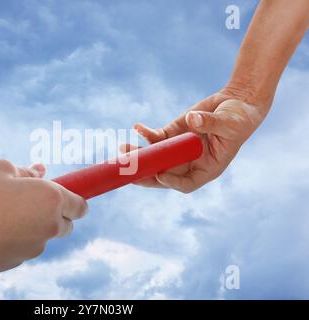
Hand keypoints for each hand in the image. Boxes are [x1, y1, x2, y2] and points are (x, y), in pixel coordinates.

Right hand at [0, 160, 87, 276]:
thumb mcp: (1, 169)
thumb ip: (26, 171)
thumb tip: (40, 170)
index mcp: (51, 199)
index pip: (81, 206)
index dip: (75, 199)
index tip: (64, 195)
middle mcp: (49, 227)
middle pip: (65, 224)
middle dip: (54, 214)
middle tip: (28, 201)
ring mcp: (34, 248)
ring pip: (42, 236)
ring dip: (32, 226)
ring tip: (1, 213)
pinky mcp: (17, 262)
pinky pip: (23, 247)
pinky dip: (15, 239)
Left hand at [121, 91, 266, 192]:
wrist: (236, 102)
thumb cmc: (239, 117)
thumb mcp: (229, 122)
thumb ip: (211, 123)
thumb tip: (192, 121)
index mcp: (207, 168)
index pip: (186, 183)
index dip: (171, 182)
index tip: (160, 175)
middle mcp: (190, 163)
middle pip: (164, 175)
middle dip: (145, 174)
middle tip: (127, 172)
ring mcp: (179, 149)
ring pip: (155, 158)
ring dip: (138, 155)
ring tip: (123, 148)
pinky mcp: (173, 134)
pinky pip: (155, 138)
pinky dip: (146, 134)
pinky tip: (138, 126)